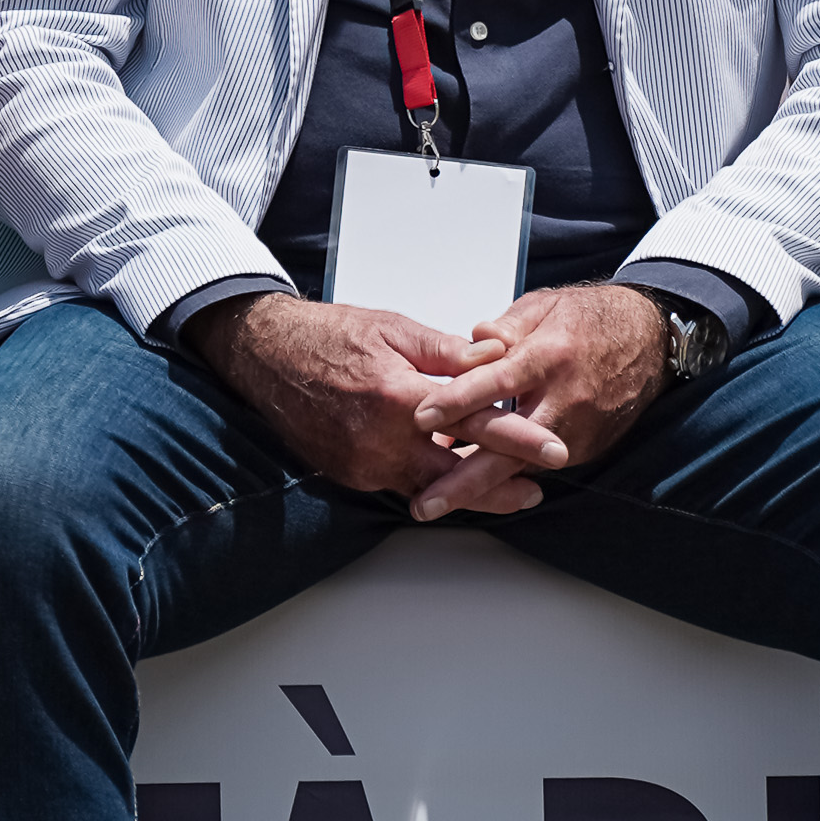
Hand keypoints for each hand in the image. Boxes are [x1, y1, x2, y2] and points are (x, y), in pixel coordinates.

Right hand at [187, 289, 540, 503]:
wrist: (266, 356)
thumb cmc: (330, 335)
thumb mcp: (394, 330)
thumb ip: (448, 352)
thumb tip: (498, 354)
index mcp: (399, 396)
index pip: (474, 424)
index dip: (518, 439)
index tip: (554, 450)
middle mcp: (380, 439)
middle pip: (455, 475)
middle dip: (498, 486)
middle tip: (535, 490)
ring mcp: (362, 464)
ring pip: (427, 488)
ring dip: (464, 490)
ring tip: (503, 489)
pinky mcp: (349, 474)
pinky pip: (398, 484)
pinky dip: (426, 482)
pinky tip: (448, 476)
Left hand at [412, 279, 669, 510]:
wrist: (651, 340)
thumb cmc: (592, 318)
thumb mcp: (544, 306)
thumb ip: (505, 327)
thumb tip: (472, 341)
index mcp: (551, 356)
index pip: (498, 382)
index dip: (459, 400)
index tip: (422, 417)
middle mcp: (567, 400)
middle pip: (510, 447)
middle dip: (465, 479)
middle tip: (425, 503)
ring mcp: (579, 430)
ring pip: (521, 466)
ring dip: (479, 484)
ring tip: (433, 500)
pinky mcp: (587, 448)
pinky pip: (538, 465)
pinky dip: (505, 473)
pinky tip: (469, 481)